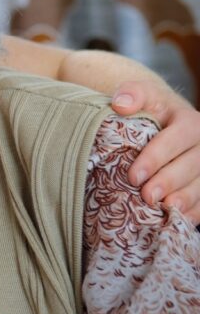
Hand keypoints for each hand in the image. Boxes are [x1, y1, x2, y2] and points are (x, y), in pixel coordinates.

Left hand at [113, 80, 199, 223]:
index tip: (134, 175)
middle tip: (147, 196)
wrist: (163, 121)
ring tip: (166, 208)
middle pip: (192, 165)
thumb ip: (131, 94)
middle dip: (169, 181)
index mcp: (189, 121)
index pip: (177, 139)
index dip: (156, 158)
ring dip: (185, 198)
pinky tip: (180, 218)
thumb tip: (120, 105)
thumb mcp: (140, 95)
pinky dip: (195, 211)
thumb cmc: (148, 109)